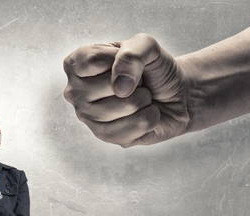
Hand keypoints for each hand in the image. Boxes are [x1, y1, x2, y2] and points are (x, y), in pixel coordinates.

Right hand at [63, 33, 190, 147]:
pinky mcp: (105, 136)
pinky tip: (143, 113)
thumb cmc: (153, 68)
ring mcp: (88, 117)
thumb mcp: (145, 46)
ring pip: (126, 105)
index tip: (125, 60)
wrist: (174, 95)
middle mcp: (75, 92)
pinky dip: (150, 117)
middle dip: (135, 81)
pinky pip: (137, 125)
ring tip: (140, 97)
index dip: (118, 58)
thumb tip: (120, 88)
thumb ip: (132, 53)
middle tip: (135, 82)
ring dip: (144, 99)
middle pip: (111, 85)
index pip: (93, 60)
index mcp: (76, 65)